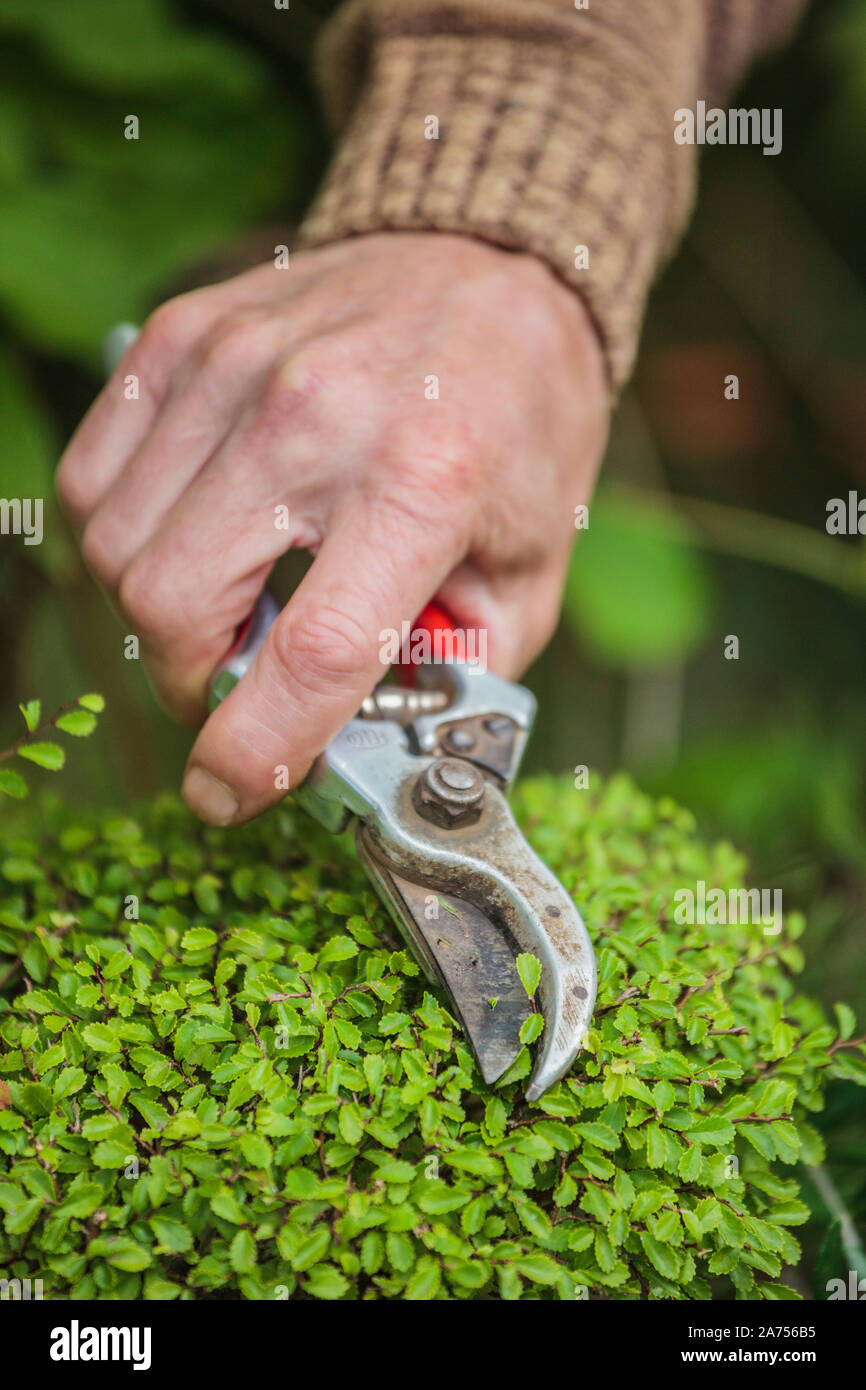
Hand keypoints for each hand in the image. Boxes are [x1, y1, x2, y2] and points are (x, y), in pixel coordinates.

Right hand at [57, 232, 608, 824]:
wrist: (491, 261)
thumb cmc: (519, 420)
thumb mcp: (532, 564)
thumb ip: (457, 670)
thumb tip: (360, 745)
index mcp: (423, 481)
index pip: (311, 652)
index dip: (255, 751)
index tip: (227, 795)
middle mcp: (314, 416)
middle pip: (175, 604)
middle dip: (193, 685)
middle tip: (240, 687)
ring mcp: (234, 367)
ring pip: (117, 546)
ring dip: (160, 613)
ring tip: (226, 604)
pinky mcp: (183, 336)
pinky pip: (97, 474)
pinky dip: (126, 535)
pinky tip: (193, 535)